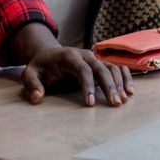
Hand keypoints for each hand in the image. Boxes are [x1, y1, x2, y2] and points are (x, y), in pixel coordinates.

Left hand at [19, 46, 134, 107]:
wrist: (49, 55)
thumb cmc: (40, 67)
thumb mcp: (29, 73)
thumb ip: (31, 84)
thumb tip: (37, 97)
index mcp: (69, 56)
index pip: (82, 70)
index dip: (88, 86)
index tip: (91, 103)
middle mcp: (85, 55)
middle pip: (101, 68)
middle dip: (109, 86)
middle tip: (114, 103)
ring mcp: (94, 59)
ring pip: (111, 68)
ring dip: (119, 83)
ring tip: (123, 100)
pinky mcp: (100, 64)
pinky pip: (116, 68)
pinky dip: (125, 77)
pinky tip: (130, 91)